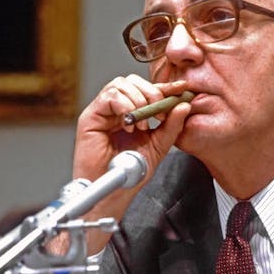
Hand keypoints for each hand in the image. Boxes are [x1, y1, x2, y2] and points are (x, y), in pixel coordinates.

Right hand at [72, 75, 190, 252]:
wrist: (113, 192)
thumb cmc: (130, 173)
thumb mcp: (158, 147)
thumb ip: (171, 127)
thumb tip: (183, 106)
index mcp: (132, 114)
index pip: (148, 91)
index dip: (165, 87)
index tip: (182, 88)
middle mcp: (116, 110)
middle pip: (133, 81)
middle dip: (151, 92)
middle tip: (160, 113)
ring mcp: (103, 112)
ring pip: (121, 85)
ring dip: (138, 101)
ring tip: (143, 125)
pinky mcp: (90, 117)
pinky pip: (109, 96)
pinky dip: (124, 106)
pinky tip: (129, 125)